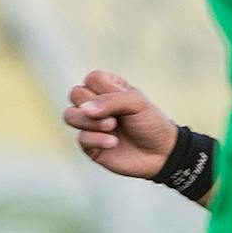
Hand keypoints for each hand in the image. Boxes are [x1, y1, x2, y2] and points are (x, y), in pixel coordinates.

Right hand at [63, 70, 180, 179]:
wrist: (161, 154)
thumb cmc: (151, 123)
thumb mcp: (137, 103)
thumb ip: (110, 100)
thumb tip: (83, 109)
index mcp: (109, 89)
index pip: (91, 78)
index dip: (103, 89)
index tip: (122, 98)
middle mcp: (96, 104)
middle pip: (75, 94)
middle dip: (92, 105)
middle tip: (114, 117)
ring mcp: (91, 124)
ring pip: (69, 115)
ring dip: (90, 122)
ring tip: (112, 127)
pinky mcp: (90, 145)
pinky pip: (80, 138)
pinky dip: (96, 139)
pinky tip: (113, 143)